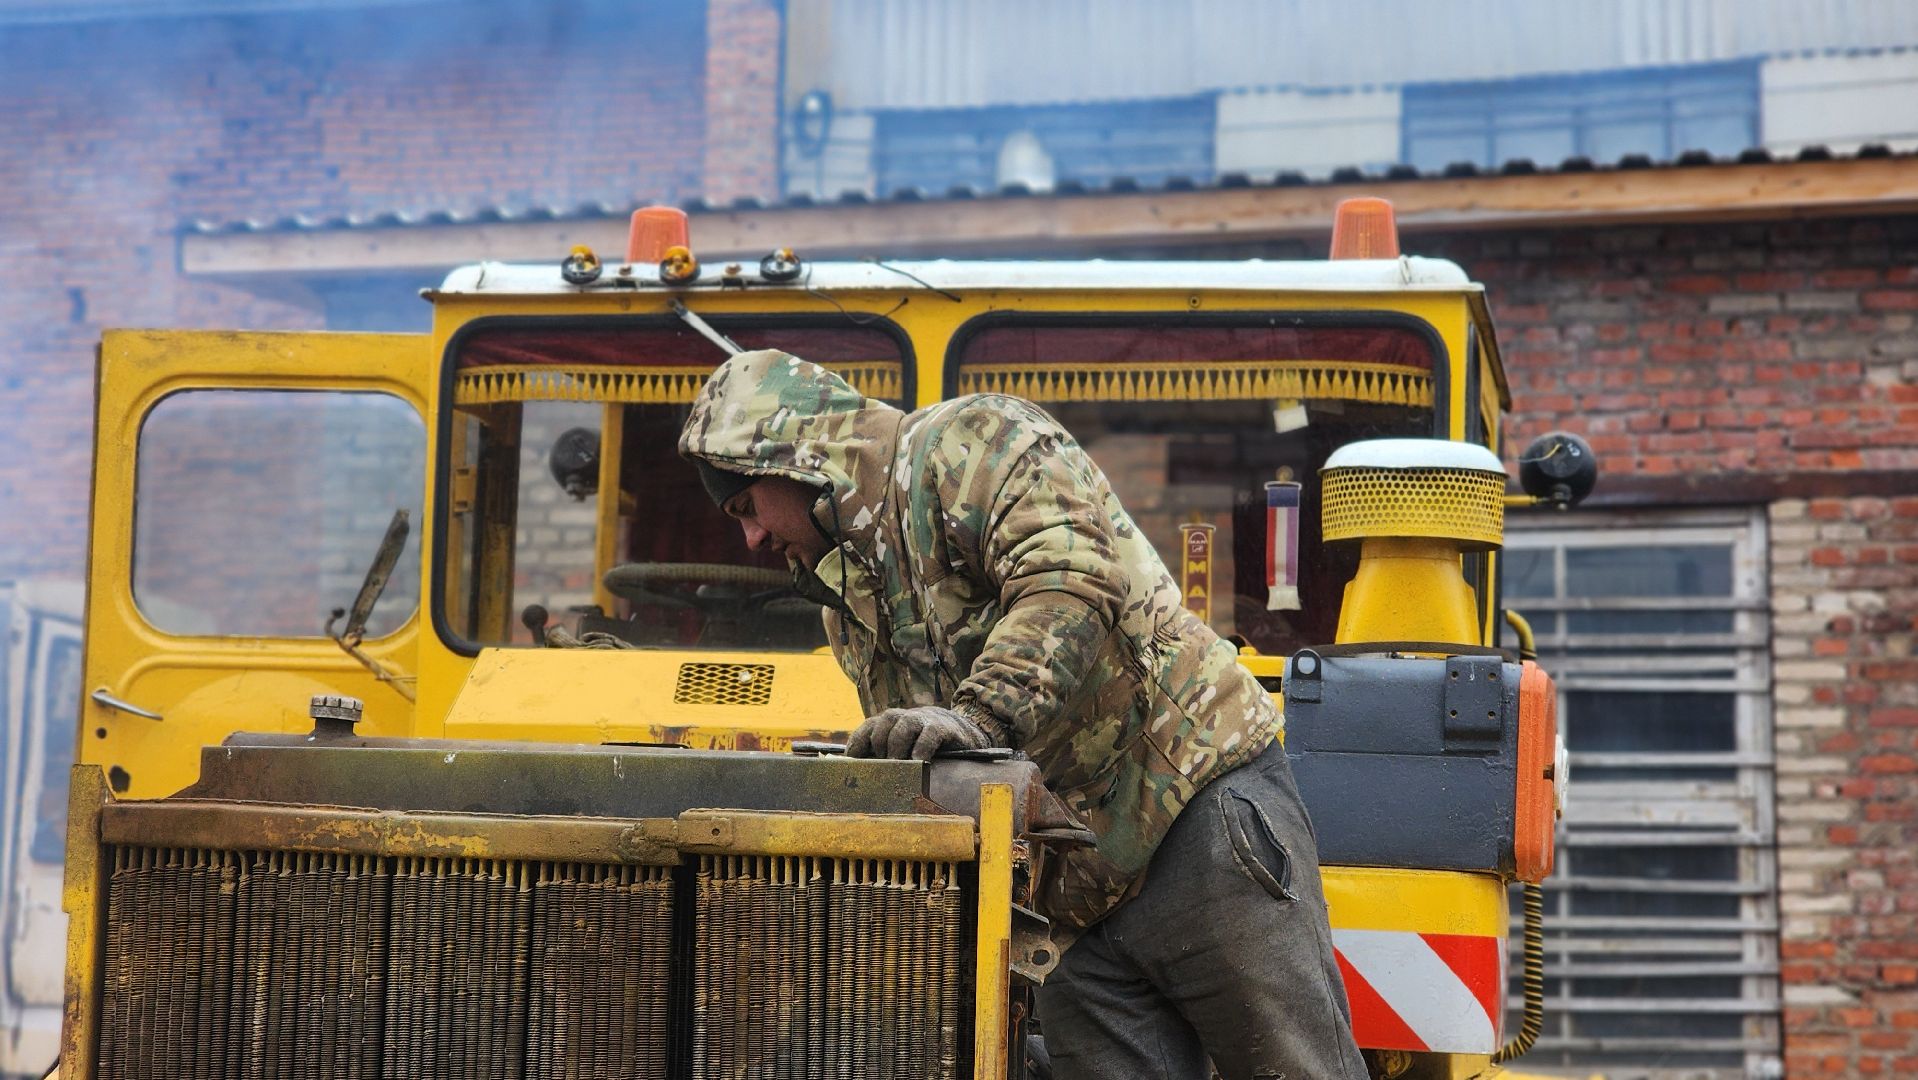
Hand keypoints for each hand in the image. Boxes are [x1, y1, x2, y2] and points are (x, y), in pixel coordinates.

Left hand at [846, 706, 991, 760]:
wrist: (956, 729)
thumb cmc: (919, 744)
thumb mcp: (900, 748)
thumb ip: (882, 758)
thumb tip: (860, 780)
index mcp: (884, 724)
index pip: (864, 731)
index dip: (856, 748)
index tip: (851, 767)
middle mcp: (899, 718)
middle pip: (881, 728)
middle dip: (878, 749)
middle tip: (879, 771)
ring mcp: (919, 720)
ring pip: (903, 727)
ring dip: (897, 748)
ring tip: (897, 768)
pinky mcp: (939, 727)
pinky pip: (928, 735)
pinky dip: (921, 749)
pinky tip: (919, 763)